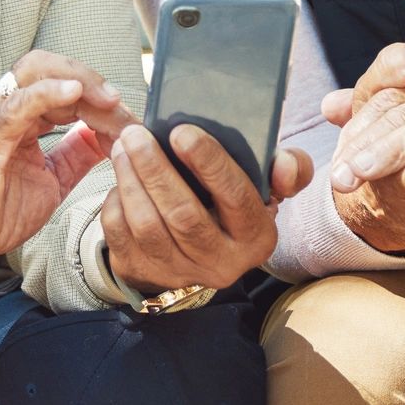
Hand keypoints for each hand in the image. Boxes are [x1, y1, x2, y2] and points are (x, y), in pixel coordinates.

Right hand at [0, 52, 137, 271]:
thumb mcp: (50, 180)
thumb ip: (76, 154)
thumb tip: (105, 138)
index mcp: (22, 113)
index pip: (66, 85)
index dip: (100, 97)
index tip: (129, 120)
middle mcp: (7, 104)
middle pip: (54, 69)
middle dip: (94, 82)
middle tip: (123, 107)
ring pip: (38, 72)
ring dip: (80, 82)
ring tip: (107, 100)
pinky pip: (20, 102)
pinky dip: (49, 92)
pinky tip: (75, 93)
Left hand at [100, 123, 312, 293]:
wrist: (203, 252)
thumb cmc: (234, 206)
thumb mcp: (267, 189)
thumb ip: (289, 169)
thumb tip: (285, 164)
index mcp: (255, 236)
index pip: (235, 198)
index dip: (209, 163)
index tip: (182, 131)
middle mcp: (220, 262)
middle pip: (183, 215)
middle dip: (156, 169)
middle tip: (137, 134)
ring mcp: (179, 272)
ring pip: (147, 226)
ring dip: (130, 181)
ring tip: (123, 147)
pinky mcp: (144, 273)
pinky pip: (121, 236)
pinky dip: (115, 202)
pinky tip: (118, 177)